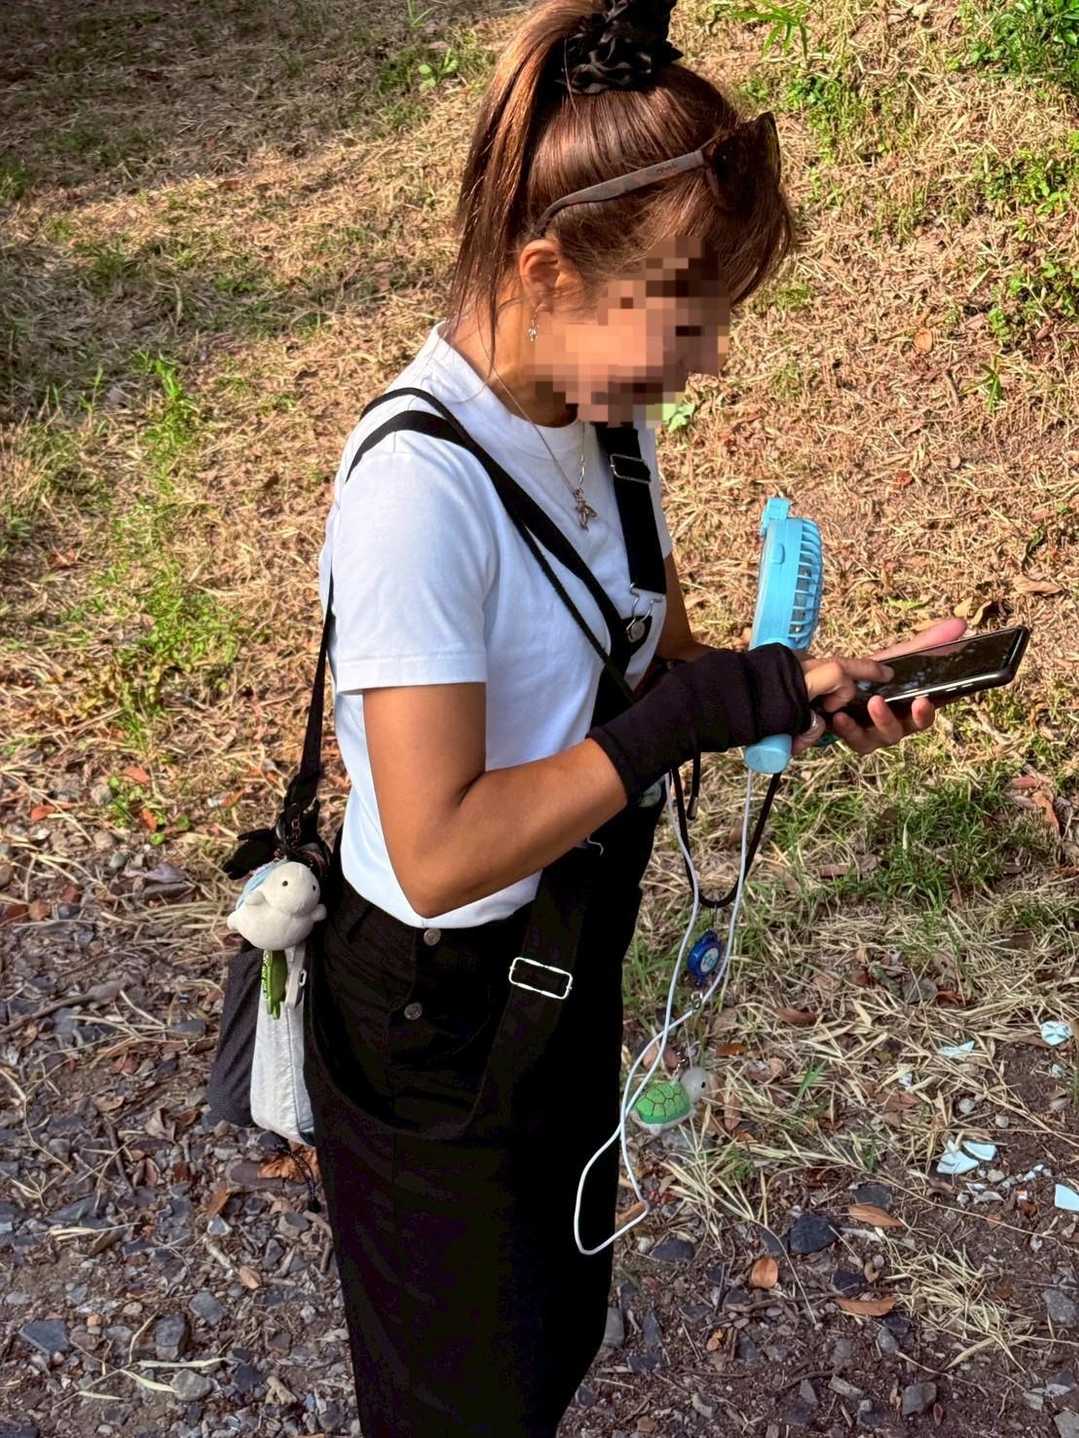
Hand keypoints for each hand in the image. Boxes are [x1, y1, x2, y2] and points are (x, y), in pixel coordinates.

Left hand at [803, 617, 967, 757]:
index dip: (927, 711)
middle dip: (908, 718)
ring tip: (873, 703)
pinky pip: (855, 740)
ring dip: (880, 720)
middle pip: (908, 728)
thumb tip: (960, 624)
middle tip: (905, 702)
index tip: (924, 701)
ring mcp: (876, 732)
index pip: (926, 714)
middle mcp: (898, 723)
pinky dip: (848, 729)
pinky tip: (841, 716)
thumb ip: (927, 643)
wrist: (839, 683)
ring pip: (883, 736)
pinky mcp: (854, 736)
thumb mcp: (898, 656)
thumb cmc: (875, 674)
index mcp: (912, 707)